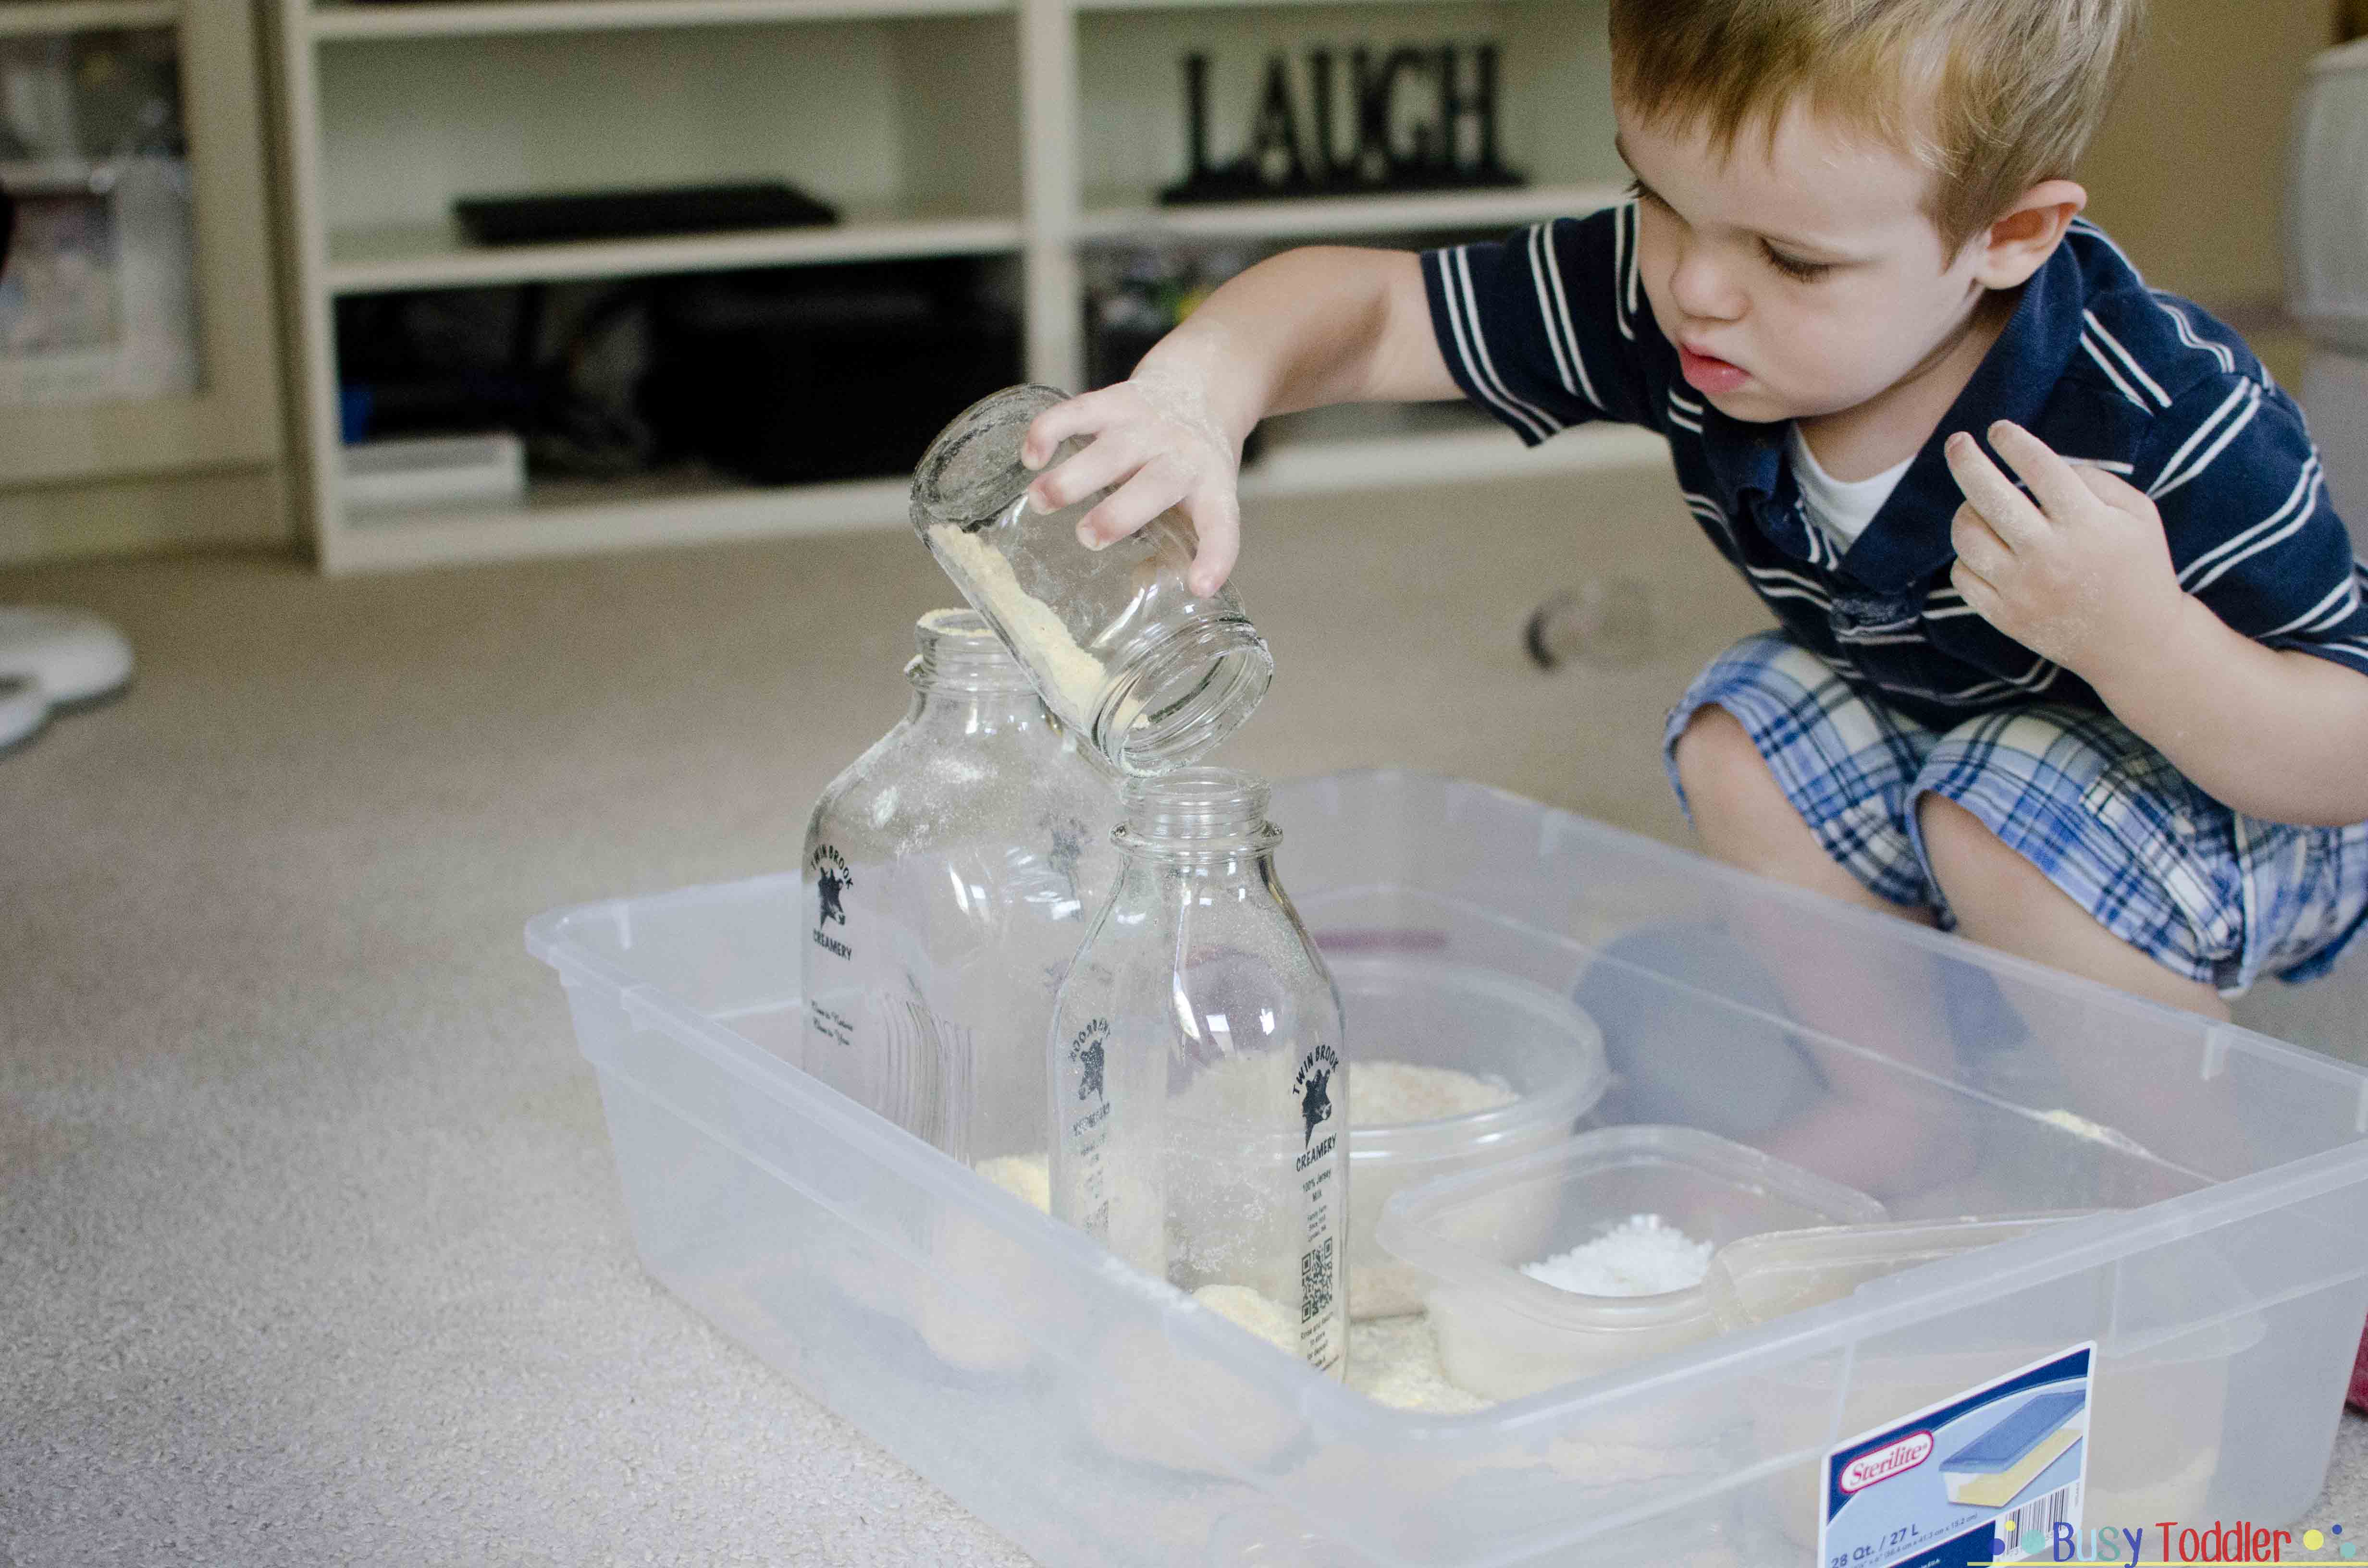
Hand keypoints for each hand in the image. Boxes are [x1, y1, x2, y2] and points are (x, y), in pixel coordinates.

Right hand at [1019, 362, 1245, 596]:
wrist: (1203, 383)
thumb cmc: (1196, 461)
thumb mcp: (1206, 497)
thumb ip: (1178, 541)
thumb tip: (1139, 583)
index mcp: (1212, 486)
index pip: (1221, 524)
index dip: (1215, 556)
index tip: (1199, 586)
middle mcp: (1182, 454)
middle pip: (1155, 485)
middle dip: (1118, 514)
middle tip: (1087, 538)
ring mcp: (1147, 425)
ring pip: (1109, 451)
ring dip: (1071, 477)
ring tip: (1040, 501)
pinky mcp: (1116, 401)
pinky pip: (1079, 412)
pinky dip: (1050, 431)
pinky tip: (1032, 458)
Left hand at [1942, 419, 2190, 680]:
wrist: (2138, 644)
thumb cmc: (2139, 567)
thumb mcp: (2138, 515)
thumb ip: (2095, 479)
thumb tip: (2041, 460)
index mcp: (2087, 523)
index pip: (2039, 467)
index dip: (2013, 442)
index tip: (1998, 429)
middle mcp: (2049, 554)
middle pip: (1988, 495)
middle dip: (1965, 459)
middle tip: (1958, 441)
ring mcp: (2022, 588)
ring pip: (1967, 536)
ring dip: (1965, 511)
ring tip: (1976, 504)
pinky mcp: (2005, 616)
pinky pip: (1962, 575)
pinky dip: (1967, 556)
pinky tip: (1985, 549)